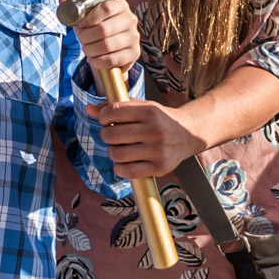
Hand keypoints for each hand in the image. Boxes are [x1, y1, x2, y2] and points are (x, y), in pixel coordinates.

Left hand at [70, 0, 139, 76]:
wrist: (113, 48)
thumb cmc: (97, 28)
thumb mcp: (87, 16)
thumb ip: (74, 6)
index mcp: (120, 5)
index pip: (106, 8)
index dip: (90, 18)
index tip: (81, 25)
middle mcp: (130, 19)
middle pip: (104, 29)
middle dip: (86, 36)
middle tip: (81, 39)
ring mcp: (134, 37)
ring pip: (107, 45)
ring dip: (91, 49)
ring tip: (86, 49)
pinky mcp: (134, 53)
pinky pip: (113, 59)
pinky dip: (98, 61)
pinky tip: (93, 59)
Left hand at [85, 99, 205, 178]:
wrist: (189, 134)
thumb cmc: (160, 119)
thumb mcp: (142, 107)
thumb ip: (115, 107)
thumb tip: (88, 108)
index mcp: (149, 111)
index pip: (113, 112)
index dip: (102, 116)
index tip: (105, 120)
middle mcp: (154, 130)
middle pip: (112, 135)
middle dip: (105, 135)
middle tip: (110, 135)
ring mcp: (158, 150)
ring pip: (117, 154)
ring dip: (112, 152)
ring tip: (119, 148)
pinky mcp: (160, 167)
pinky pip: (128, 171)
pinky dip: (119, 168)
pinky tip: (123, 162)